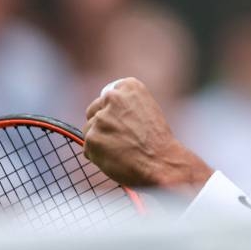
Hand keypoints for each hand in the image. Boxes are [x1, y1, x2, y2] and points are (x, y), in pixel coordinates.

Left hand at [83, 77, 211, 192]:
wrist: (162, 162)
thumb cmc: (157, 141)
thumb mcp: (147, 110)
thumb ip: (125, 106)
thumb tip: (104, 113)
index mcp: (129, 86)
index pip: (108, 96)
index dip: (114, 113)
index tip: (124, 123)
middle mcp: (113, 97)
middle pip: (94, 111)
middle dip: (102, 124)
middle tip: (120, 139)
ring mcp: (101, 118)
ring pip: (89, 130)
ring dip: (99, 141)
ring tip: (121, 150)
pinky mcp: (92, 137)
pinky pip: (88, 148)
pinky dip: (98, 156)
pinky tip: (116, 159)